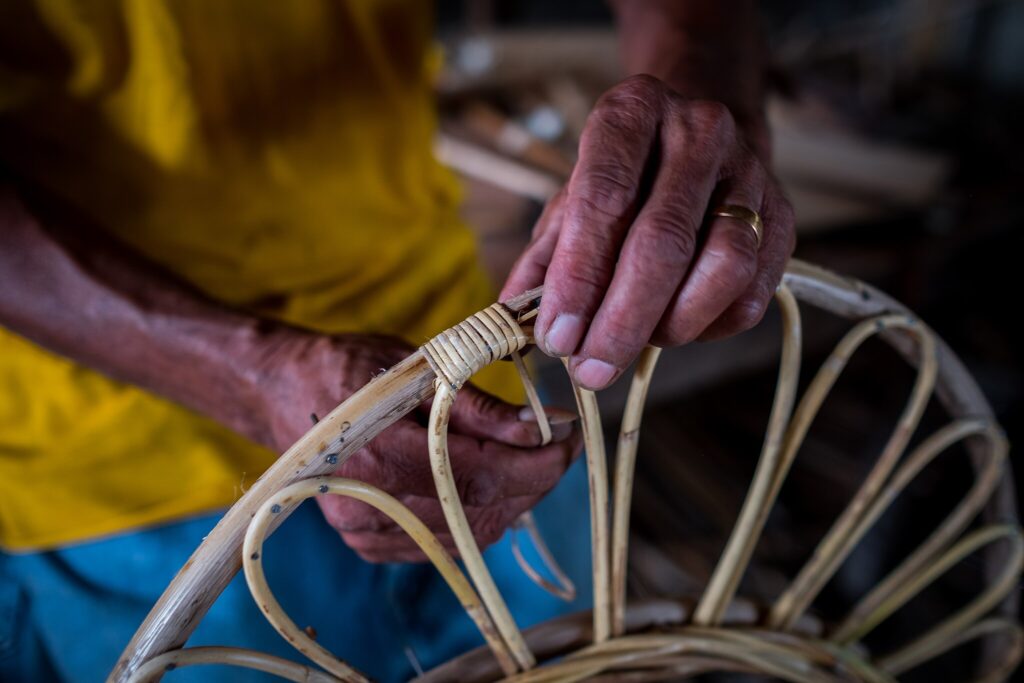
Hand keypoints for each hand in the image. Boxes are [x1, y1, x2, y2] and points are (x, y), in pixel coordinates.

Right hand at [254, 332, 581, 562]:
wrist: (286, 393)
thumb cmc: (351, 368)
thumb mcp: (417, 367)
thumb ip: (477, 404)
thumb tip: (542, 428)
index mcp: (377, 451)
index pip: (480, 475)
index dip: (537, 463)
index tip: (571, 438)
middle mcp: (367, 502)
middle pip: (480, 512)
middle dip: (534, 481)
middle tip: (562, 446)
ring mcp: (364, 530)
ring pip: (469, 535)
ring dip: (512, 500)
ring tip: (530, 460)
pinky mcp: (368, 543)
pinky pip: (445, 542)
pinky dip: (479, 515)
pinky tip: (489, 482)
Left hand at [501, 75, 794, 390]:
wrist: (699, 138)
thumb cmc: (623, 179)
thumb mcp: (571, 203)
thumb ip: (543, 262)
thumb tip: (512, 327)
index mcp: (632, 112)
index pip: (604, 197)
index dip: (579, 276)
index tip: (558, 337)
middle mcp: (698, 129)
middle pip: (663, 240)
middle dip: (621, 320)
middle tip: (591, 369)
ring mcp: (750, 170)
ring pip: (724, 265)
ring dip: (672, 325)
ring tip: (634, 345)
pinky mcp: (784, 215)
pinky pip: (754, 290)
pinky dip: (710, 325)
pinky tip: (675, 328)